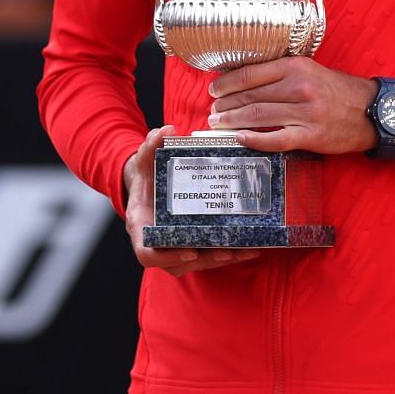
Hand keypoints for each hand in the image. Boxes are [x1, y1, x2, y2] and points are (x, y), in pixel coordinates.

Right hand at [123, 126, 262, 276]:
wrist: (151, 185)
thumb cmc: (148, 177)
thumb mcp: (146, 160)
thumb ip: (152, 146)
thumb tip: (165, 131)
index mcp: (142, 228)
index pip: (148, 254)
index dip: (168, 256)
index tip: (190, 251)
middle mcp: (159, 243)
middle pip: (179, 262)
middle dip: (206, 259)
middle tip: (227, 251)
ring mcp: (176, 248)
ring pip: (199, 262)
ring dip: (222, 258)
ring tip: (245, 249)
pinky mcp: (194, 246)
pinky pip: (210, 256)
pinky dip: (231, 254)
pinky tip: (252, 247)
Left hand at [207, 58, 376, 154]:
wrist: (371, 110)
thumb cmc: (338, 90)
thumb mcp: (312, 70)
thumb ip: (282, 73)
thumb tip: (244, 81)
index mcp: (297, 66)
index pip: (250, 74)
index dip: (226, 84)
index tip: (214, 90)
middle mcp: (300, 87)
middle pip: (250, 97)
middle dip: (225, 105)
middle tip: (212, 111)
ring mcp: (305, 112)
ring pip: (257, 116)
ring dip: (232, 121)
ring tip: (218, 124)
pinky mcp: (310, 135)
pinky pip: (275, 139)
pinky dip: (253, 139)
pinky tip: (239, 138)